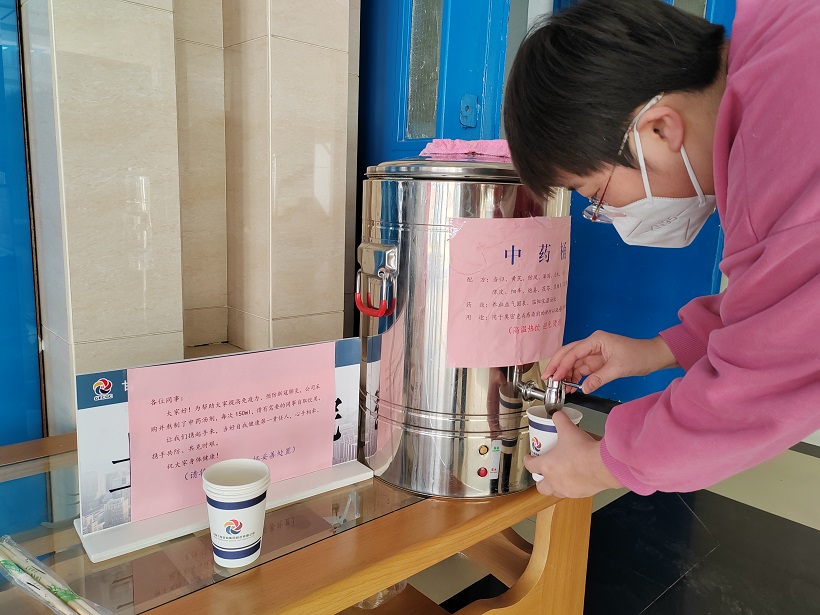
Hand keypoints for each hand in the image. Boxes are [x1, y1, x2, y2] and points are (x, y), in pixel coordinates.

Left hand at [523, 411, 622, 497]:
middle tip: (544, 472)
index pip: (530, 466)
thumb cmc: (583, 450)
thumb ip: (561, 420)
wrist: (603, 465)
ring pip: (556, 492)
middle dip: (540, 480)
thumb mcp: (569, 430)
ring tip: (560, 478)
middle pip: (541, 486)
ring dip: (555, 486)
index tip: (528, 458)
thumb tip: (557, 414)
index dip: (527, 461)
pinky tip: (577, 480)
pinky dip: (572, 488)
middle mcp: (554, 481)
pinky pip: (572, 493)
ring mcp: (567, 490)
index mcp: (547, 466)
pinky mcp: (581, 494)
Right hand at [544, 331, 677, 394]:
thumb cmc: (639, 355)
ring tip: (559, 387)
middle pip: (568, 354)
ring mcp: (593, 353)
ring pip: (573, 362)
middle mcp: (592, 344)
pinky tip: (571, 386)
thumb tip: (583, 388)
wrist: (653, 356)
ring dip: (565, 374)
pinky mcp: (597, 362)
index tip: (554, 377)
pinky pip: (581, 369)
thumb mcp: (618, 368)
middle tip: (547, 379)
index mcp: (595, 340)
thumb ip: (598, 378)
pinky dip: (575, 377)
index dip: (561, 365)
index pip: (573, 352)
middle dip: (556, 366)